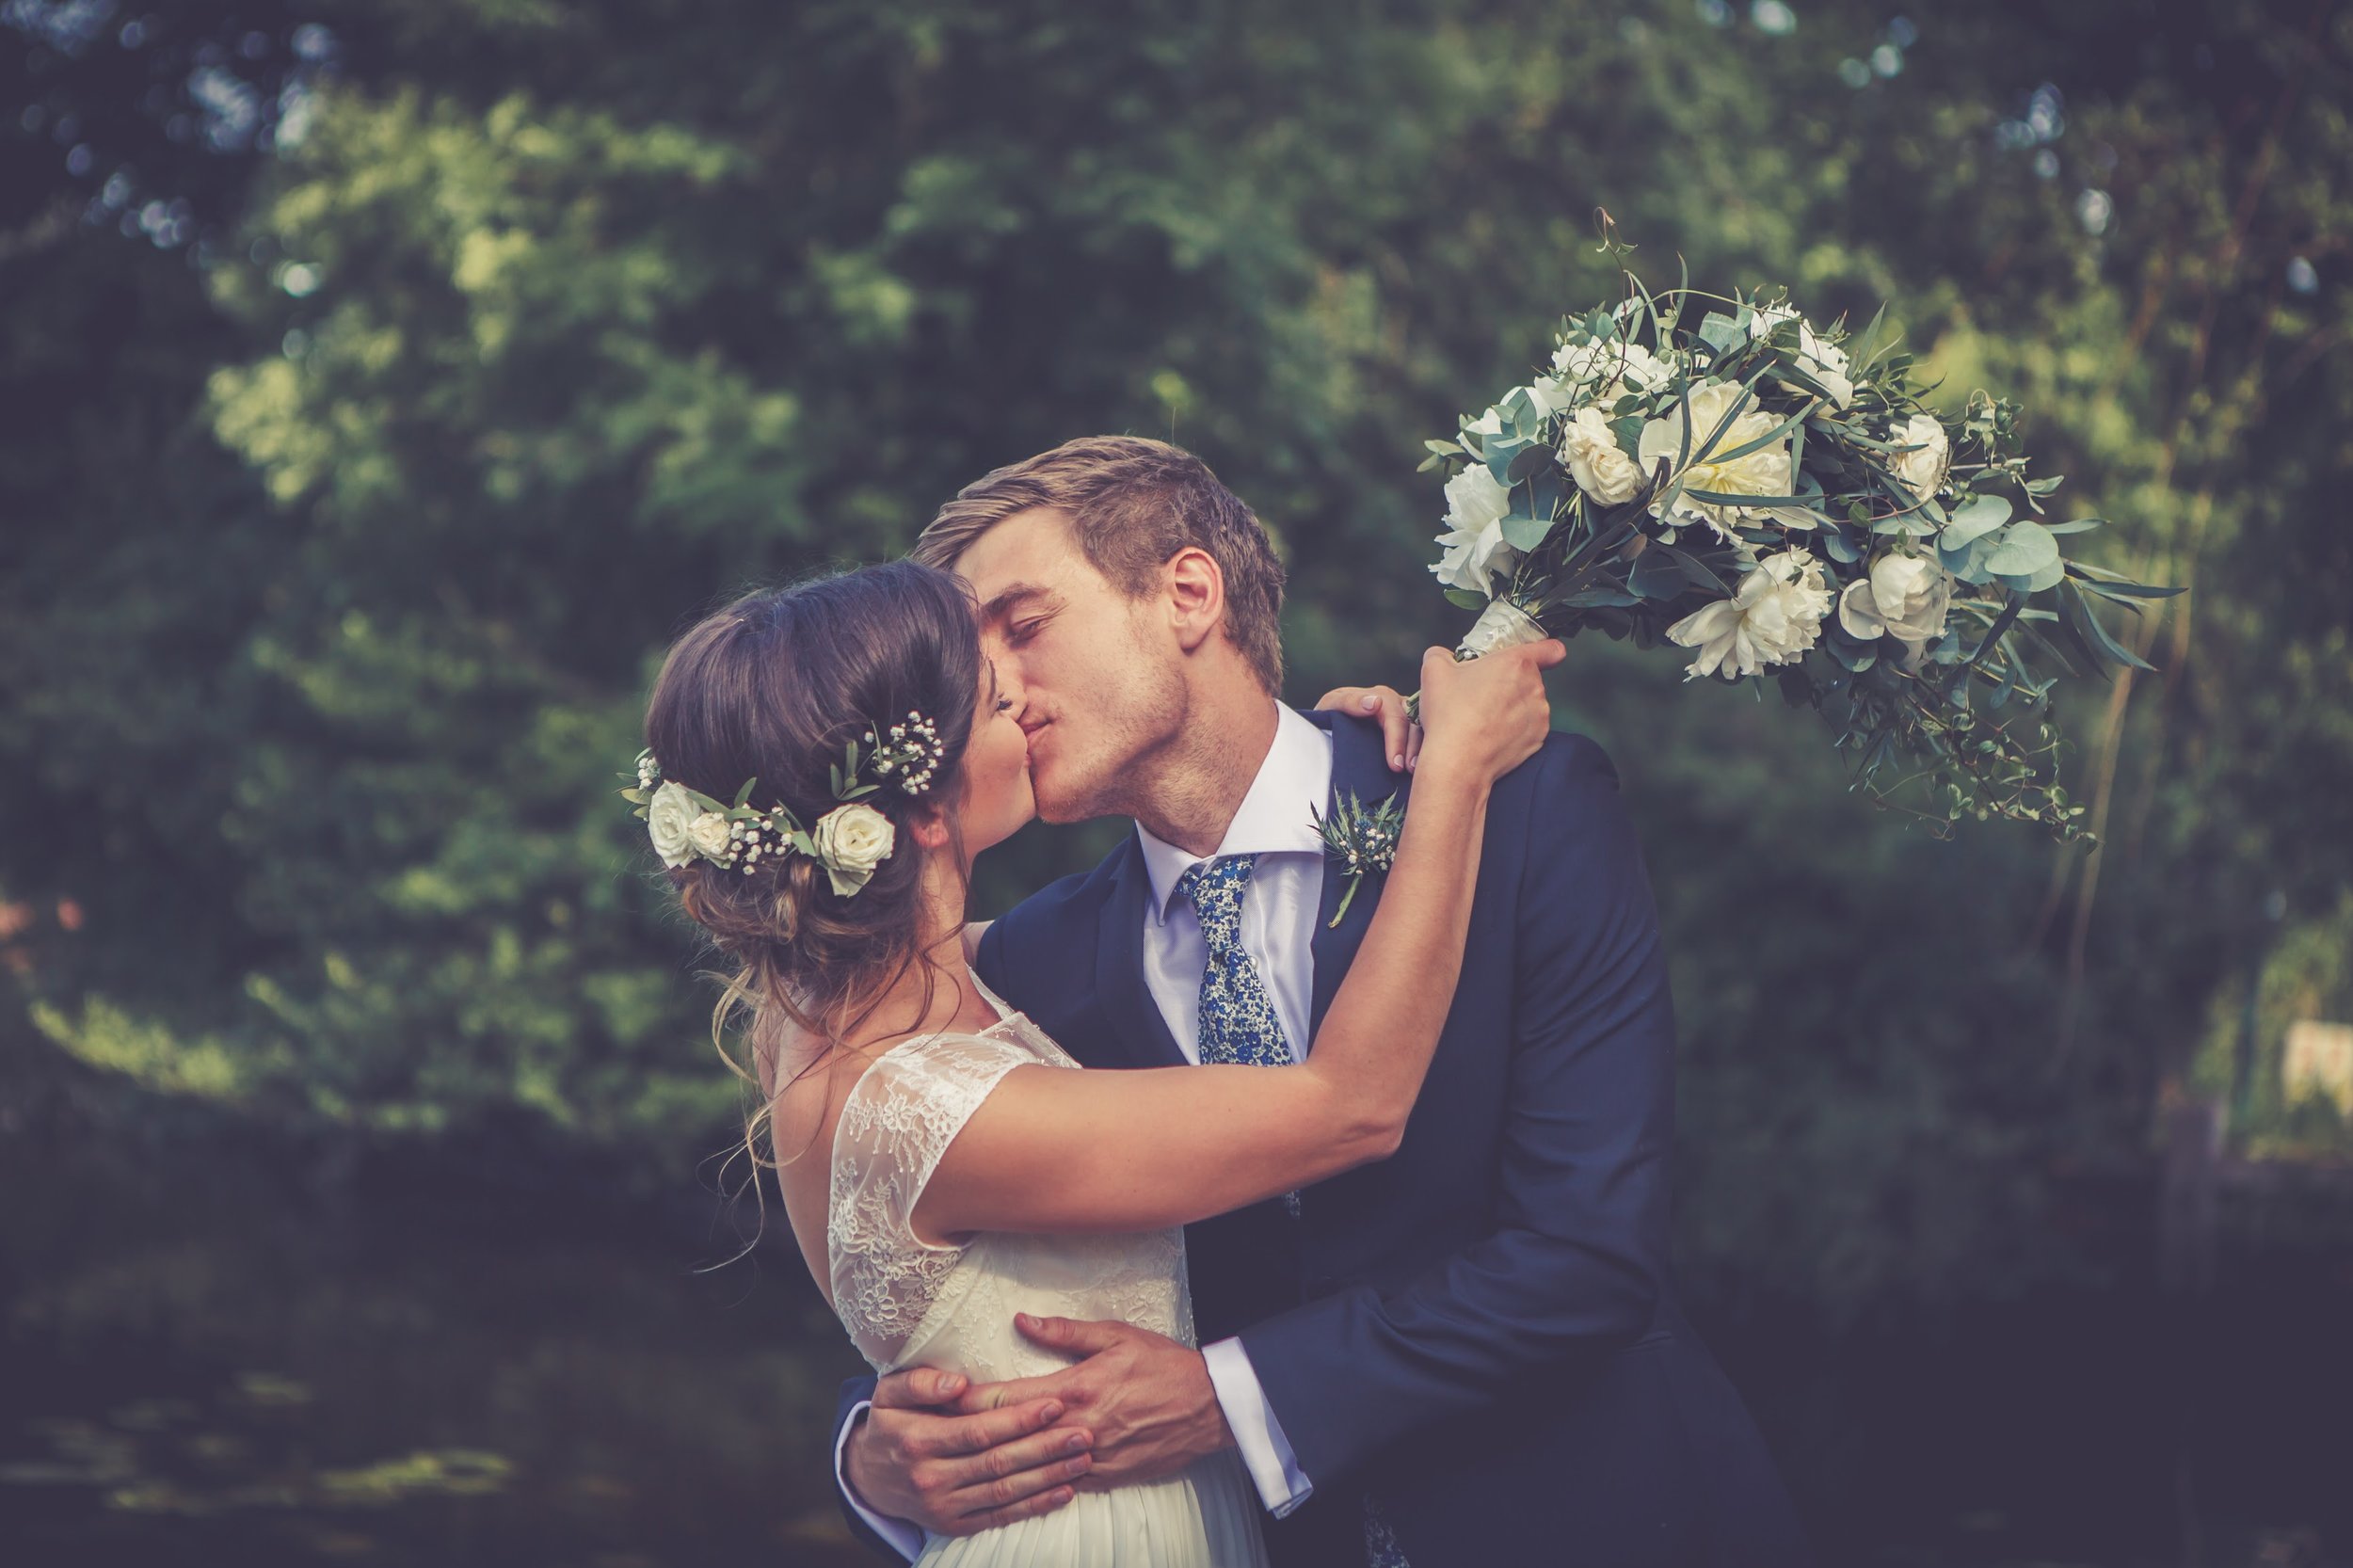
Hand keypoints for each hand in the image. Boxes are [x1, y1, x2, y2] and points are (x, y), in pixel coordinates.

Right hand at [842, 1364, 1093, 1536]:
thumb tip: (959, 1383)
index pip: (978, 1429)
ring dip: (1047, 1476)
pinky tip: (1063, 1492)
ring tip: (1082, 1459)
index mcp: (917, 1439)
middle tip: (1083, 1432)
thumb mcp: (889, 1392)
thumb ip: (920, 1382)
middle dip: (1044, 1447)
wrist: (867, 1475)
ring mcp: (942, 1505)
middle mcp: (930, 1476)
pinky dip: (1033, 1507)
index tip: (1055, 1404)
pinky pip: (999, 1517)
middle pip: (997, 1461)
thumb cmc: (889, 1422)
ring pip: (1003, 1491)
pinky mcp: (952, 1525)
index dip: (1018, 1419)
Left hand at [952, 1314, 1232, 1488]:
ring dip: (994, 1463)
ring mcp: (1090, 1457)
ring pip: (1029, 1468)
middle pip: (1008, 1437)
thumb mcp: (1116, 1335)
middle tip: (932, 1435)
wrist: (1210, 1407)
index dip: (966, 1400)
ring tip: (959, 1461)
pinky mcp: (1105, 1478)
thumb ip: (1065, 1333)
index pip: (1006, 1397)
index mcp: (1075, 1389)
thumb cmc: (1163, 1364)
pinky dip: (1032, 1482)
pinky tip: (1008, 1484)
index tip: (936, 1398)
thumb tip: (1021, 1321)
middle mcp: (1077, 1427)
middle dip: (968, 1436)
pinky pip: (1059, 1484)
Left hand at [1313, 683, 1422, 772]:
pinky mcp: (1411, 738)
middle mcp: (1400, 707)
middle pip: (1415, 725)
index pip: (1396, 716)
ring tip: (1415, 773)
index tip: (1395, 765)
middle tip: (1408, 771)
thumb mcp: (1331, 706)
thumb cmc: (1327, 718)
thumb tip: (1375, 703)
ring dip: (1421, 752)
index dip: (1397, 740)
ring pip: (1423, 734)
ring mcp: (1408, 722)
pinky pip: (1425, 744)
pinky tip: (1420, 773)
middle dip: (1413, 748)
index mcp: (1382, 698)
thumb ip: (1349, 701)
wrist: (1326, 734)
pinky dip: (1424, 756)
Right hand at [1414, 639, 1564, 785]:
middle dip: (1508, 682)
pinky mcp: (1537, 739)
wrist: (1458, 762)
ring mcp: (1539, 715)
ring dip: (1512, 705)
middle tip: (1481, 692)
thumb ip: (1442, 654)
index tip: (1539, 656)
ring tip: (1483, 716)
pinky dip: (1513, 728)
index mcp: (1516, 663)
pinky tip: (1491, 733)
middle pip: (1528, 677)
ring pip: (1528, 702)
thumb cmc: (1450, 716)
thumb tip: (1445, 657)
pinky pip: (1528, 726)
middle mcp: (1534, 687)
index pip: (1551, 649)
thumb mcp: (1433, 671)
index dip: (1546, 651)